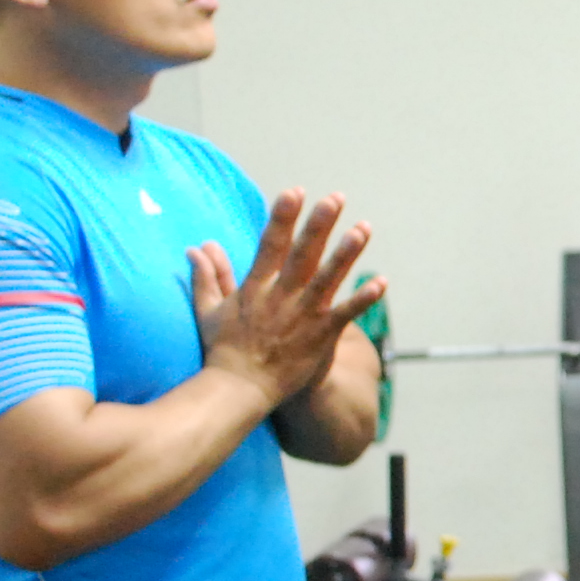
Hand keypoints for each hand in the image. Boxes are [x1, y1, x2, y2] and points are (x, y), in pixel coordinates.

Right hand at [195, 191, 383, 409]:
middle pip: (303, 254)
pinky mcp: (320, 336)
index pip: (271, 244)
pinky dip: (363, 299)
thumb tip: (198, 247)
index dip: (283, 217)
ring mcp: (302, 316)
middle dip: (319, 224)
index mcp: (256, 287)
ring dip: (345, 254)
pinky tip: (381, 283)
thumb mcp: (209, 310)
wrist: (239, 389)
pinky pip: (345, 314)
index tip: (295, 191)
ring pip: (327, 279)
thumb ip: (207, 276)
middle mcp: (281, 297)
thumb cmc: (224, 350)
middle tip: (336, 198)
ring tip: (363, 229)